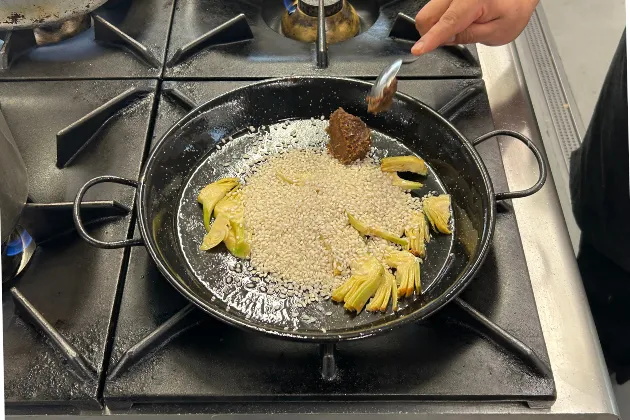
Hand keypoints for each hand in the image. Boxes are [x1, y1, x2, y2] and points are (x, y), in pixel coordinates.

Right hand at [411, 0, 538, 54]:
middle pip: (427, 15)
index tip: (418, 50)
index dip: (431, 39)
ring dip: (436, 25)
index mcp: (473, 0)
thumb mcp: (497, 31)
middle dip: (429, 33)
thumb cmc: (514, 8)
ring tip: (460, 26)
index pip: (446, 22)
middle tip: (448, 40)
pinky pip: (435, 7)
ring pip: (429, 12)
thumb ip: (469, 36)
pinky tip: (458, 20)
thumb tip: (446, 39)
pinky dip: (441, 18)